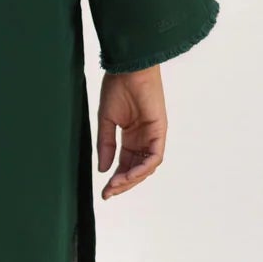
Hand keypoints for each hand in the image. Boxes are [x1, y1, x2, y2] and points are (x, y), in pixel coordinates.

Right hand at [95, 65, 165, 198]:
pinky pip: (154, 157)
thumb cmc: (117, 88)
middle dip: (123, 183)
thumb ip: (105, 145)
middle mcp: (143, 139)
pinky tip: (129, 174)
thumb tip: (103, 169)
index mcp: (130, 136)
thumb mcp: (106, 121)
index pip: (124, 164)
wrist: (127, 69)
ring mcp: (152, 136)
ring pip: (146, 167)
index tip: (104, 191)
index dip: (115, 179)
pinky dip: (143, 168)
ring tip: (116, 185)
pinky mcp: (159, 131)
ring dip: (131, 179)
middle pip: (136, 169)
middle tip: (109, 193)